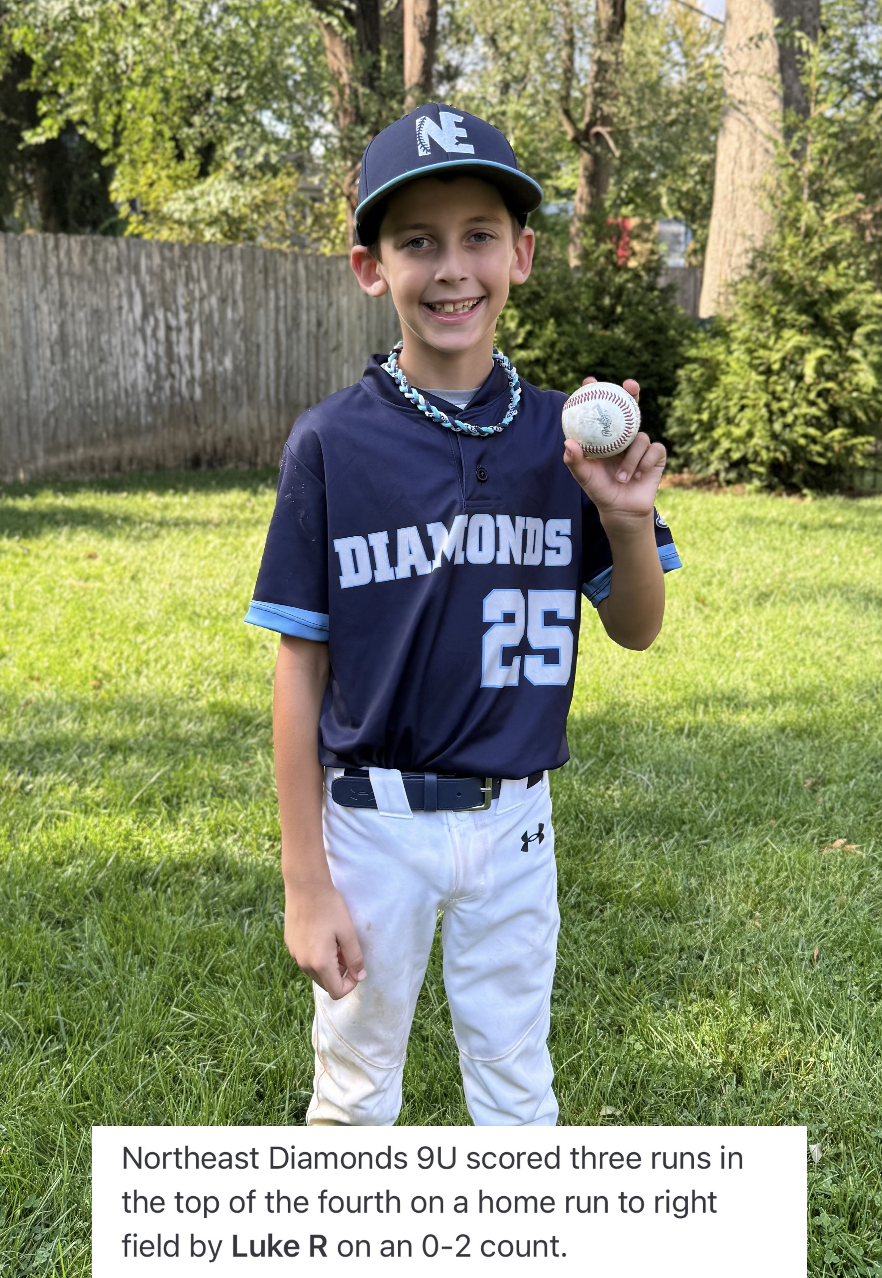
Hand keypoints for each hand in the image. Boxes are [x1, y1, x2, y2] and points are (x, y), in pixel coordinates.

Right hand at [284, 878, 365, 999]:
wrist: (305, 886)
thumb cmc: (330, 908)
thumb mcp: (348, 933)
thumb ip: (355, 958)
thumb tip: (360, 977)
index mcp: (320, 963)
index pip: (336, 992)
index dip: (350, 984)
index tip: (357, 968)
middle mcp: (303, 963)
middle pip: (325, 983)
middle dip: (339, 974)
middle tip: (346, 951)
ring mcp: (294, 954)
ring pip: (315, 972)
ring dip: (328, 965)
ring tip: (335, 942)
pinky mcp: (290, 944)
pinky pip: (305, 959)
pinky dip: (316, 956)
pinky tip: (323, 935)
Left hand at [563, 378, 666, 527]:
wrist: (621, 510)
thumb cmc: (600, 490)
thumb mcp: (584, 477)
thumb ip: (575, 461)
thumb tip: (568, 443)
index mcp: (605, 436)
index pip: (601, 410)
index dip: (597, 393)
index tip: (589, 381)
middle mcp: (624, 436)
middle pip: (630, 407)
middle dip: (631, 392)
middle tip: (629, 385)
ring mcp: (641, 445)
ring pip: (641, 437)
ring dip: (630, 459)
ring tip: (621, 477)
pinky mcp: (656, 456)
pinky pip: (654, 450)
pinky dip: (644, 463)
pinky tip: (638, 476)